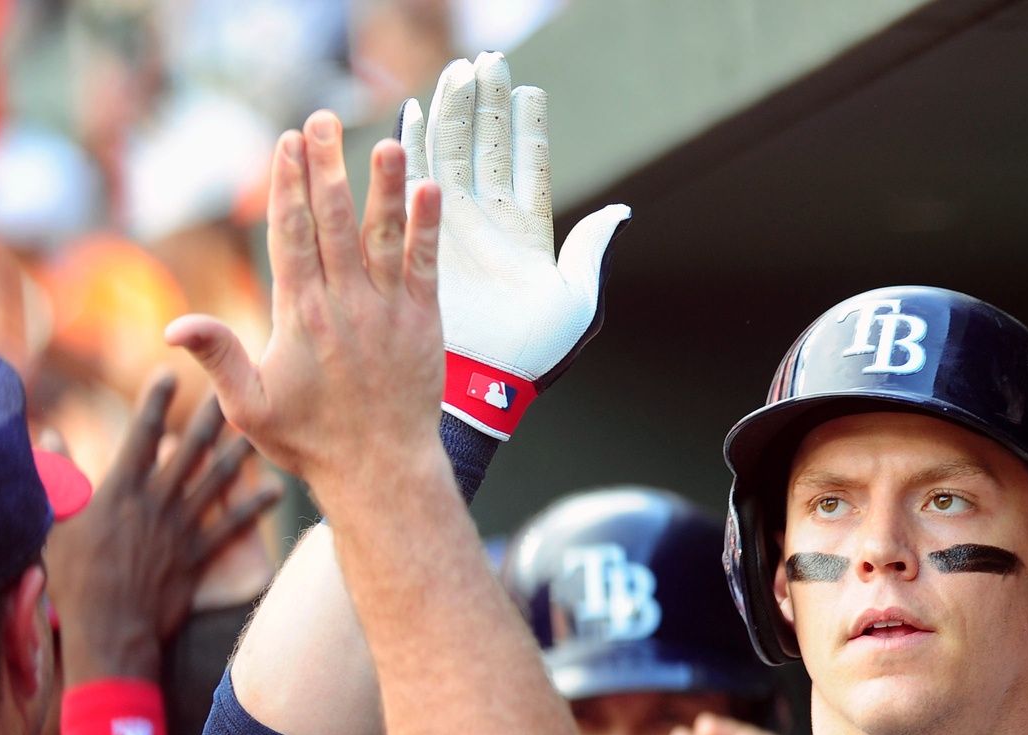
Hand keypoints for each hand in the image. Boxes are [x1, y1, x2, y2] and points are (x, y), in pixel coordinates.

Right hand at [44, 375, 279, 683]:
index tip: (169, 372)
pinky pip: (232, 525)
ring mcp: (180, 528)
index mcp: (118, 490)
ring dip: (238, 453)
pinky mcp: (198, 555)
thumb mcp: (55, 522)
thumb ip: (57, 475)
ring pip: (216, 481)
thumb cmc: (74, 580)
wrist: (109, 631)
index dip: (156, 401)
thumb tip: (47, 434)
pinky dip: (253, 506)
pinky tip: (276, 489)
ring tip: (258, 429)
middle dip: (210, 417)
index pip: (141, 434)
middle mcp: (155, 502)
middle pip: (189, 450)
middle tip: (231, 389)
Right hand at [165, 113, 443, 498]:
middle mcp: (344, 303)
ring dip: (383, 186)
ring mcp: (388, 310)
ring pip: (384, 235)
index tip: (286, 143)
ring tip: (385, 142)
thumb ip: (218, 357)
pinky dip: (428, 228)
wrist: (381, 471)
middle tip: (321, 121)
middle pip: (332, 220)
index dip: (287, 184)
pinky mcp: (424, 323)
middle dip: (326, 166)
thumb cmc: (312, 442)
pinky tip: (430, 190)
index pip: (290, 234)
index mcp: (300, 314)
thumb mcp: (249, 406)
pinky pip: (427, 266)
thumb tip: (171, 328)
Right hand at [401, 52, 629, 429]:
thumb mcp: (578, 301)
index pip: (529, 164)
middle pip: (487, 147)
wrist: (483, 382)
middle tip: (488, 60)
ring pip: (451, 152)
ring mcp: (452, 225)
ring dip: (452, 111)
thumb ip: (593, 251)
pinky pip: (410, 180)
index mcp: (529, 231)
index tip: (529, 88)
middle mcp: (489, 221)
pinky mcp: (418, 235)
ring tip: (456, 73)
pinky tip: (406, 112)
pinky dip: (408, 145)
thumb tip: (620, 212)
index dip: (529, 126)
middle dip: (488, 103)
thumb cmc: (535, 354)